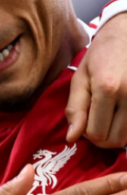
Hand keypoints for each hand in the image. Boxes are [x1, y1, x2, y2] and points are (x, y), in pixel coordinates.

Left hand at [66, 14, 126, 147]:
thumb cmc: (101, 55)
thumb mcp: (81, 78)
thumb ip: (75, 109)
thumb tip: (72, 138)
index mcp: (108, 88)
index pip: (95, 133)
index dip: (87, 133)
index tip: (86, 119)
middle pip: (114, 140)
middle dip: (102, 136)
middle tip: (98, 119)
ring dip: (116, 133)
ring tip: (110, 115)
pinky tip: (121, 111)